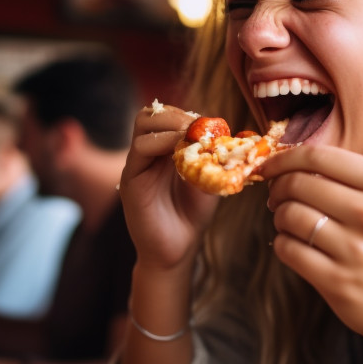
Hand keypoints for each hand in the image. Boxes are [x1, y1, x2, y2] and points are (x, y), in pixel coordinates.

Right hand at [118, 103, 219, 271]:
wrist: (177, 250)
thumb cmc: (192, 215)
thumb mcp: (209, 178)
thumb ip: (213, 156)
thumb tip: (232, 135)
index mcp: (163, 150)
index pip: (167, 116)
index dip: (188, 116)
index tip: (211, 129)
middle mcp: (147, 153)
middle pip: (152, 113)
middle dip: (178, 115)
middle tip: (200, 130)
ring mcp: (137, 164)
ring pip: (144, 123)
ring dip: (171, 124)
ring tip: (192, 138)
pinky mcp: (130, 179)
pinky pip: (140, 148)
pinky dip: (162, 142)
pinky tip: (181, 154)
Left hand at [261, 145, 362, 358]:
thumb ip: (349, 179)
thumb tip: (291, 162)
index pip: (319, 156)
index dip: (284, 159)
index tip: (269, 167)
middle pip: (298, 183)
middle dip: (278, 189)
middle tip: (277, 198)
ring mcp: (355, 249)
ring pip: (290, 215)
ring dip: (280, 218)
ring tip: (288, 224)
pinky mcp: (337, 281)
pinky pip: (288, 249)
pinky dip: (282, 244)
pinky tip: (294, 246)